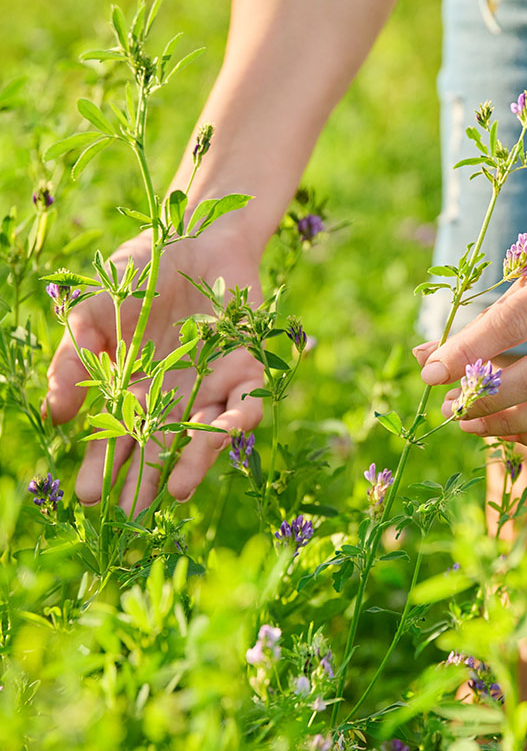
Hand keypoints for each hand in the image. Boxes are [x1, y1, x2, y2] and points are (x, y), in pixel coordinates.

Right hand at [46, 227, 264, 513]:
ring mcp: (212, 387)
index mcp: (134, 389)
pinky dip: (238, 419)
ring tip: (178, 489)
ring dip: (193, 462)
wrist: (196, 237)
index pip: (114, 438)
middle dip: (144, 480)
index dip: (101, 467)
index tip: (89, 496)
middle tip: (131, 513)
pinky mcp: (247, 370)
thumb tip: (56, 416)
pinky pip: (246, 403)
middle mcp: (173, 397)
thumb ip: (74, 359)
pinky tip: (223, 432)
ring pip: (204, 435)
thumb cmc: (141, 274)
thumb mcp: (94, 311)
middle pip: (158, 447)